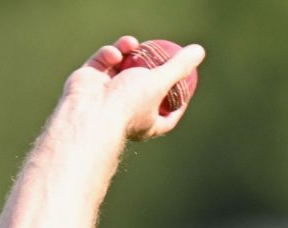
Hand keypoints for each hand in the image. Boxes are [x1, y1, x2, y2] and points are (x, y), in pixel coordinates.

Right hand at [62, 35, 206, 140]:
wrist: (88, 112)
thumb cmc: (127, 104)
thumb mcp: (160, 82)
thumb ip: (179, 66)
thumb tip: (199, 51)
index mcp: (145, 124)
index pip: (167, 117)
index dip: (178, 103)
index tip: (186, 89)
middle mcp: (125, 112)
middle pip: (143, 88)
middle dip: (150, 70)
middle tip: (159, 54)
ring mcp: (105, 96)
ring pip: (121, 68)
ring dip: (127, 53)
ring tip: (132, 43)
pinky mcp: (89, 82)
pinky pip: (102, 63)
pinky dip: (109, 55)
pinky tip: (114, 54)